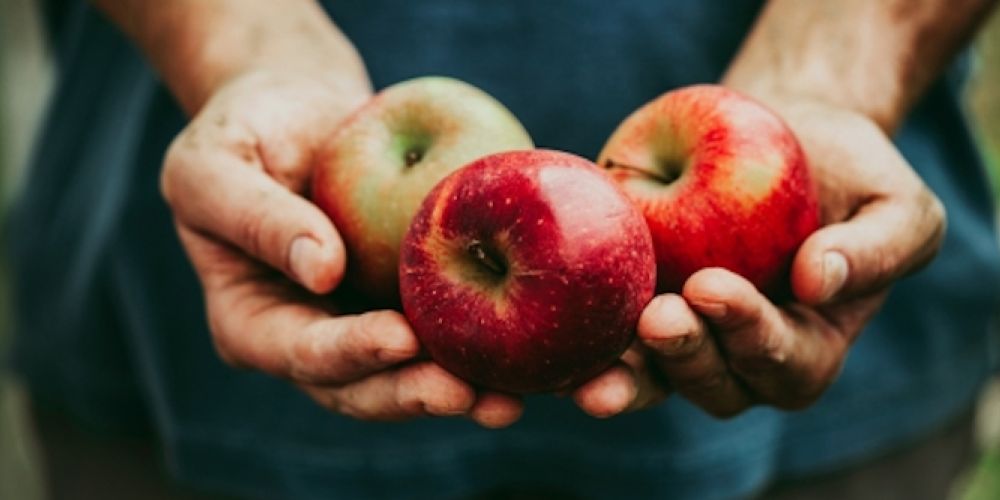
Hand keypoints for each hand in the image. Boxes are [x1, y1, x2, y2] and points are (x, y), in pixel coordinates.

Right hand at [162, 71, 522, 426]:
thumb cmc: (242, 131)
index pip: (300, 352)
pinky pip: (444, 329)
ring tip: (508, 399)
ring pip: (409, 373)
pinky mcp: (406, 301)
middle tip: (470, 394)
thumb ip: (256, 217)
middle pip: (361, 386)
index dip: (349, 352)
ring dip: (458, 389)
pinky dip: (481, 344)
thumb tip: (322, 270)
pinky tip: (527, 349)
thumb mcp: (214, 165)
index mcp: (252, 323)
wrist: (298, 109)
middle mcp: (309, 337)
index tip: (400, 338)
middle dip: (414, 393)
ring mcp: (361, 324)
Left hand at [572, 96, 944, 417]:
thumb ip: (878, 249)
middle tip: (658, 316)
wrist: (777, 132)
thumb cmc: (846, 173)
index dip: (749, 334)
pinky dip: (584, 344)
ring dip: (628, 374)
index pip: (783, 362)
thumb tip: (817, 282)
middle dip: (685, 357)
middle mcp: (741, 356)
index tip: (713, 288)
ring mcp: (684, 337)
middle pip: (715, 385)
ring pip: (655, 379)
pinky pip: (608, 339)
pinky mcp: (634, 306)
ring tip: (599, 361)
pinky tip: (561, 333)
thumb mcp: (895, 204)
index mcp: (808, 345)